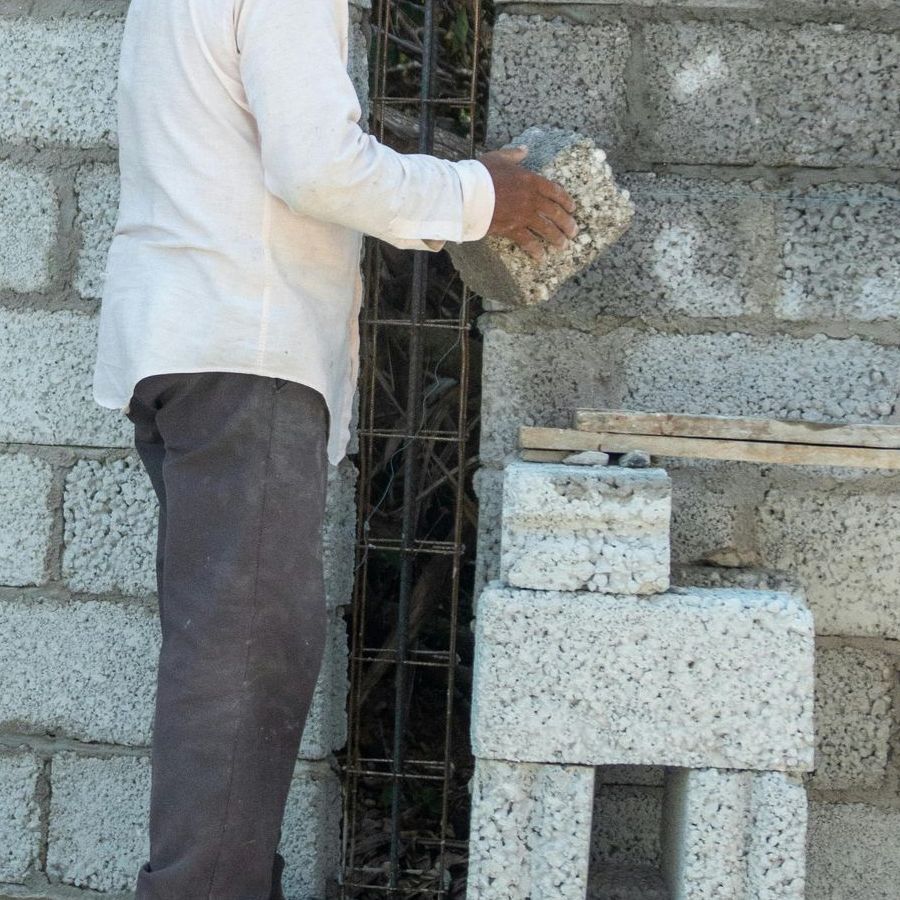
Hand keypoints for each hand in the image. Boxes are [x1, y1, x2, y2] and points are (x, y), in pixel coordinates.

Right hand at [477, 146, 578, 261]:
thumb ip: (514, 155)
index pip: (555, 191)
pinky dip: (536, 250)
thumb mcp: (499, 157)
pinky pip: (528, 241)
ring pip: (546, 228)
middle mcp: (531, 198)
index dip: (566, 200)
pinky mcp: (512, 229)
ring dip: (557, 238)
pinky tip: (541, 257)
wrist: (468, 192)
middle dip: (567, 223)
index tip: (573, 209)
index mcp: (530, 180)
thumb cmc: (481, 173)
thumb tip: (524, 150)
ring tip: (563, 245)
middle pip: (555, 212)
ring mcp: (523, 215)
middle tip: (574, 231)